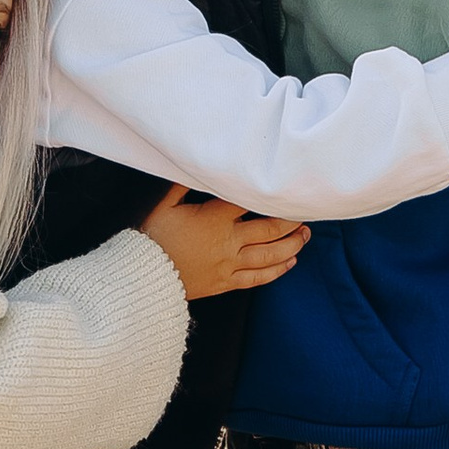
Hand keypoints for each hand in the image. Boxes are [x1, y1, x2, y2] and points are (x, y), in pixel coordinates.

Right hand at [139, 184, 310, 303]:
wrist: (143, 277)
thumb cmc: (152, 238)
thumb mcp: (164, 205)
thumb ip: (183, 184)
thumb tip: (195, 165)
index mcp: (215, 218)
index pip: (249, 202)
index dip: (267, 195)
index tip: (283, 188)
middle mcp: (228, 241)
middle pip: (269, 230)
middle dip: (291, 222)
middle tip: (305, 214)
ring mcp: (228, 264)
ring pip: (269, 255)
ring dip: (291, 245)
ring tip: (305, 237)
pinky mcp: (224, 283)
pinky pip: (256, 278)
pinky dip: (276, 271)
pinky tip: (289, 263)